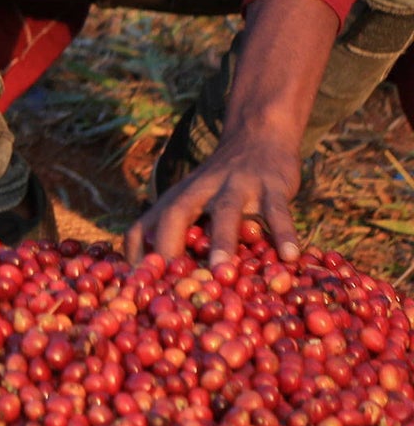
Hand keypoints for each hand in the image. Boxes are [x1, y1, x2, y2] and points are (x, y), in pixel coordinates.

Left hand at [127, 0, 332, 266]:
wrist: (256, 136)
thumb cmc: (221, 186)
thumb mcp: (192, 203)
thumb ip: (179, 236)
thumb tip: (162, 284)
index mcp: (174, 200)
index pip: (143, 226)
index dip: (135, 255)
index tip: (136, 289)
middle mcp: (199, 191)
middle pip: (175, 214)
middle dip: (170, 245)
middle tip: (172, 283)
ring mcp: (234, 185)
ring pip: (225, 212)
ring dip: (222, 241)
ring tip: (223, 271)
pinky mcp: (269, 185)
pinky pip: (276, 211)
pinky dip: (283, 233)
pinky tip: (290, 257)